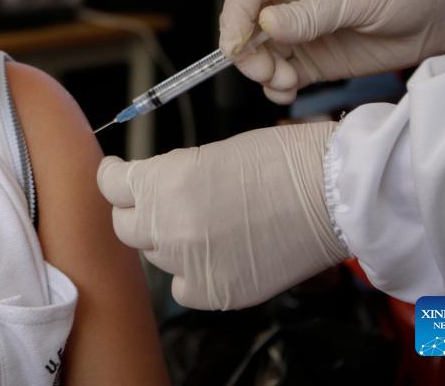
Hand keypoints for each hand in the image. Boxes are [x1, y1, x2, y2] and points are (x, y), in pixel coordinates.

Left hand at [98, 122, 346, 310]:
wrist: (333, 194)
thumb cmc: (281, 161)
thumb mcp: (208, 153)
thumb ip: (168, 176)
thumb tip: (147, 188)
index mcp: (162, 183)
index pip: (110, 185)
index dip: (115, 177)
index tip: (119, 175)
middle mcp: (168, 226)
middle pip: (125, 225)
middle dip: (138, 211)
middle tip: (160, 202)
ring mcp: (191, 263)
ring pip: (155, 255)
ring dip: (169, 240)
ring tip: (205, 224)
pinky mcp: (216, 292)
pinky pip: (182, 288)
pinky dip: (192, 274)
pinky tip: (214, 254)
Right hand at [220, 0, 444, 103]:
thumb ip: (308, 14)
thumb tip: (264, 25)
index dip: (235, 15)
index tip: (235, 45)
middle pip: (249, 25)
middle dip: (248, 51)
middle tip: (263, 71)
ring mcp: (307, 31)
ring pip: (264, 54)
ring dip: (264, 72)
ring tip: (284, 83)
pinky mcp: (321, 61)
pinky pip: (287, 76)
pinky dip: (279, 88)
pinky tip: (287, 92)